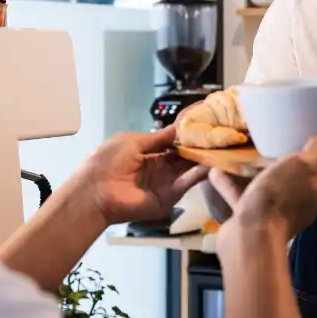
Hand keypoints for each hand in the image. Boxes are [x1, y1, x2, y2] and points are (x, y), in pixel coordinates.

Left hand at [78, 127, 209, 224]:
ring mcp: (166, 182)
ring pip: (189, 168)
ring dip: (203, 157)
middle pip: (185, 155)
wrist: (96, 192)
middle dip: (200, 144)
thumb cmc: (108, 162)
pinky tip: (210, 163)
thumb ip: (158, 137)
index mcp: (149, 152)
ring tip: (221, 145)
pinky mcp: (169, 197)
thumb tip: (179, 127)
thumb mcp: (132, 142)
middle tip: (220, 133)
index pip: (173, 141)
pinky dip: (198, 174)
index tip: (205, 120)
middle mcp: (160, 167)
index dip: (187, 132)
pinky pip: (186, 183)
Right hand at [209, 138, 316, 239]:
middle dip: (289, 167)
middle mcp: (299, 205)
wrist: (251, 236)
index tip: (314, 145)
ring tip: (243, 155)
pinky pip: (241, 198)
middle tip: (278, 145)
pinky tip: (216, 171)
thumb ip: (316, 153)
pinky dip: (230, 184)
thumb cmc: (279, 197)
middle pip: (297, 182)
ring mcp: (274, 214)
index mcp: (315, 192)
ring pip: (268, 189)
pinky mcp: (250, 220)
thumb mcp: (303, 165)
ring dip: (256, 173)